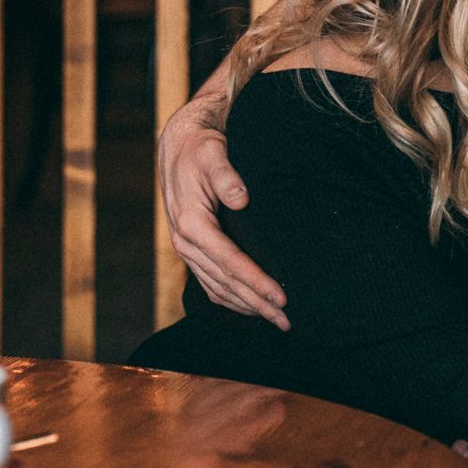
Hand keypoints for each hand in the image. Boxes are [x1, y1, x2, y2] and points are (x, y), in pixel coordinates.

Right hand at [158, 99, 288, 326]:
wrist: (180, 146)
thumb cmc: (201, 149)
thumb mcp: (213, 154)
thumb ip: (226, 176)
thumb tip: (241, 198)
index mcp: (191, 223)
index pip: (229, 261)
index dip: (256, 281)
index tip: (281, 297)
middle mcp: (185, 242)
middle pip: (225, 282)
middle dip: (257, 304)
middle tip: (287, 321)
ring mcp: (187, 250)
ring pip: (218, 289)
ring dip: (247, 307)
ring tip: (276, 320)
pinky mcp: (193, 251)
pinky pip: (211, 284)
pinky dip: (232, 301)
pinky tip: (252, 308)